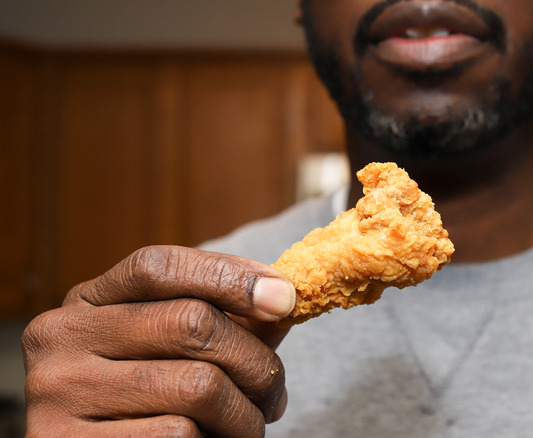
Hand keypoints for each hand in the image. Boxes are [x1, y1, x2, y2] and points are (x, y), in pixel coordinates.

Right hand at [22, 246, 296, 436]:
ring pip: (198, 386)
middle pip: (192, 323)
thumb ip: (223, 321)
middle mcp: (61, 337)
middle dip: (256, 361)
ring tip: (249, 427)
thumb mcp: (167, 348)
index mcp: (87, 302)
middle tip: (275, 393)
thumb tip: (282, 300)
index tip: (286, 299)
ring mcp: (59, 392)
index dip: (230, 276)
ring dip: (245, 414)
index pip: (158, 266)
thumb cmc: (140, 401)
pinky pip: (179, 435)